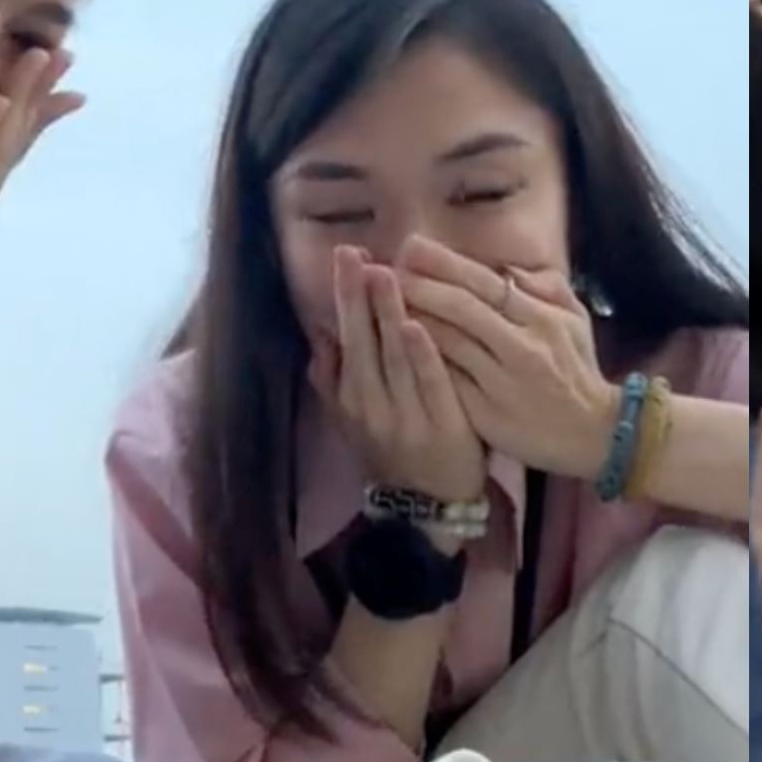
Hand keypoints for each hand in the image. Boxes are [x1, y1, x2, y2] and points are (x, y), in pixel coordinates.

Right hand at [318, 246, 487, 503]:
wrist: (429, 508)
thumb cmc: (394, 451)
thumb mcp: (352, 421)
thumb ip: (334, 380)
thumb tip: (320, 333)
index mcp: (350, 400)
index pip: (344, 338)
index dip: (345, 297)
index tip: (345, 254)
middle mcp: (370, 407)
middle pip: (361, 343)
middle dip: (356, 296)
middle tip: (354, 253)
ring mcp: (404, 418)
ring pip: (392, 359)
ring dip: (387, 315)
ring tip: (384, 274)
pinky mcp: (441, 428)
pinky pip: (429, 386)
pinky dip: (421, 356)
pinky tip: (417, 325)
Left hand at [396, 237, 620, 478]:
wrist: (595, 433)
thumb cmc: (579, 372)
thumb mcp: (575, 321)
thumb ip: (546, 288)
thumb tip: (506, 268)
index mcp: (540, 318)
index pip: (486, 282)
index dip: (445, 263)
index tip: (411, 247)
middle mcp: (520, 346)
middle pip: (462, 308)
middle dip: (420, 285)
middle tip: (382, 269)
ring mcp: (501, 382)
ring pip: (449, 343)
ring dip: (411, 319)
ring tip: (379, 302)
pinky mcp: (486, 414)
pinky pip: (447, 381)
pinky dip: (422, 362)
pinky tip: (395, 349)